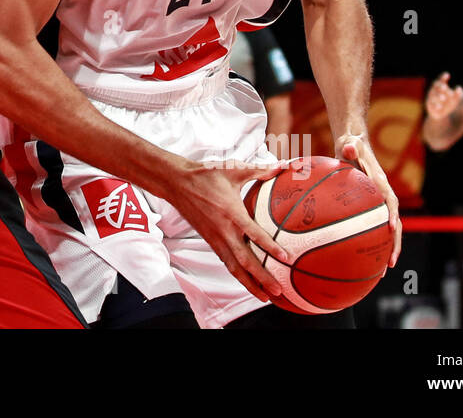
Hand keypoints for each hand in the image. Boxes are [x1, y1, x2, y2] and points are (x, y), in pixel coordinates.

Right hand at [166, 159, 290, 303]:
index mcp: (231, 213)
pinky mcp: (210, 241)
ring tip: (266, 296)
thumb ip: (260, 171)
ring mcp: (215, 238)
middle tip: (278, 290)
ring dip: (250, 283)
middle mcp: (223, 230)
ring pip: (234, 267)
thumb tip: (284, 166)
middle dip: (262, 277)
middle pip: (245, 261)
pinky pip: (226, 262)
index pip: (254, 235)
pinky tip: (248, 283)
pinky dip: (238, 275)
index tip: (285, 258)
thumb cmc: (206, 174)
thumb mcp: (234, 169)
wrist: (177, 183)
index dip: (270, 248)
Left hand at [336, 133, 401, 266]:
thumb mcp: (350, 143)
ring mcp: (378, 201)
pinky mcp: (370, 205)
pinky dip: (371, 241)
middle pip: (394, 223)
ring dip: (386, 249)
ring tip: (381, 271)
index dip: (392, 215)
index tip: (391, 229)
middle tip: (390, 263)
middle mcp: (383, 194)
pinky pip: (372, 226)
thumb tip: (349, 147)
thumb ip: (350, 146)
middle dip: (394, 243)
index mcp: (380, 182)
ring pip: (387, 229)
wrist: (353, 144)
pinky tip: (361, 257)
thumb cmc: (351, 144)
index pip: (390, 202)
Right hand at [424, 71, 462, 119]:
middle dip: (440, 87)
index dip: (442, 78)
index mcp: (438, 88)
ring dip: (438, 97)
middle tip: (445, 87)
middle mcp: (433, 92)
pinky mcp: (430, 107)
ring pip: (433, 97)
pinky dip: (435, 106)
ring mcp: (431, 99)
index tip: (447, 75)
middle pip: (435, 87)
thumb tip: (459, 88)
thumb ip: (457, 94)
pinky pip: (432, 106)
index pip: (440, 81)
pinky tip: (440, 107)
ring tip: (443, 98)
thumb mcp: (455, 99)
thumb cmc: (449, 103)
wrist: (442, 115)